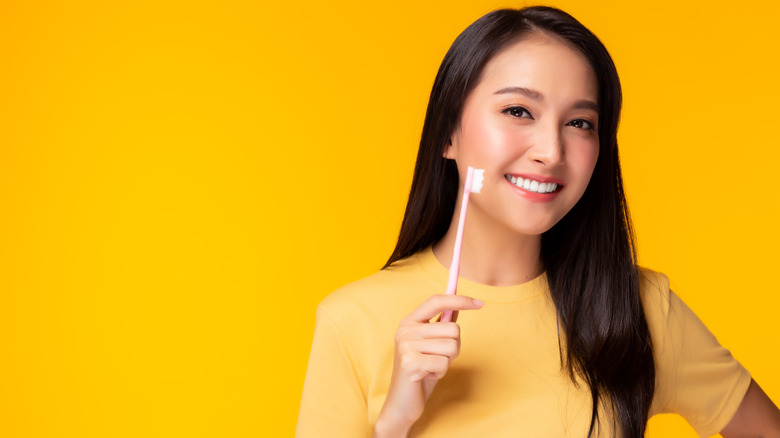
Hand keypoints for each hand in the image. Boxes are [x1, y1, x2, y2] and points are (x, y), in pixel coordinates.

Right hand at [373, 294, 483, 436]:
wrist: (401, 403)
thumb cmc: (420, 373)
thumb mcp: (432, 346)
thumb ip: (441, 325)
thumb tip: (458, 306)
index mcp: (409, 322)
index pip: (436, 301)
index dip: (459, 299)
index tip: (479, 303)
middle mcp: (405, 330)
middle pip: (452, 328)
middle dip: (455, 347)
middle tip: (438, 359)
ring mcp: (406, 345)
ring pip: (451, 346)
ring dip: (447, 362)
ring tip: (432, 368)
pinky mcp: (410, 362)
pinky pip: (444, 362)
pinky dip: (441, 373)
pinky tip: (428, 376)